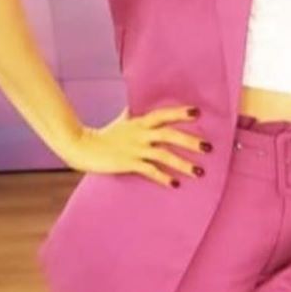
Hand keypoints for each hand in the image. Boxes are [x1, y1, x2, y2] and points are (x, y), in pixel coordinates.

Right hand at [61, 104, 210, 187]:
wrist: (82, 147)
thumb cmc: (104, 135)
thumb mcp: (121, 121)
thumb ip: (132, 115)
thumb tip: (135, 107)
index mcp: (140, 122)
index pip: (163, 115)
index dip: (179, 113)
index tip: (197, 113)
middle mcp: (140, 134)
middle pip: (169, 134)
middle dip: (189, 141)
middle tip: (208, 147)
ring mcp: (135, 149)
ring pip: (163, 155)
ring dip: (182, 163)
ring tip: (199, 172)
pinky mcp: (129, 163)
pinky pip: (150, 171)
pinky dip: (163, 177)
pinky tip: (175, 184)